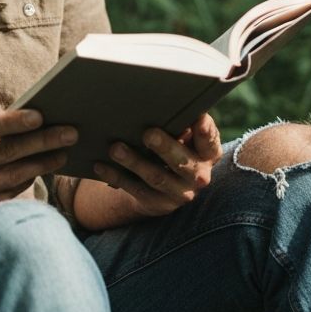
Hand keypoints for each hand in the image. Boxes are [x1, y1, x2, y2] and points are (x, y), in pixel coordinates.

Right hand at [0, 109, 77, 225]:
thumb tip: (24, 123)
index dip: (13, 121)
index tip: (40, 115)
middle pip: (7, 154)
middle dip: (43, 142)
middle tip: (71, 133)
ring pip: (13, 177)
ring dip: (42, 164)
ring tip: (63, 152)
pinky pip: (7, 196)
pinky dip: (26, 183)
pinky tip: (41, 172)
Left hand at [92, 113, 221, 217]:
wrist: (166, 185)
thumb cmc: (174, 146)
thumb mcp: (183, 137)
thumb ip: (180, 126)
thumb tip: (162, 108)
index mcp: (207, 154)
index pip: (210, 143)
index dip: (206, 132)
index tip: (199, 119)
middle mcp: (198, 176)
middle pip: (182, 162)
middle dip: (165, 147)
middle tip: (148, 134)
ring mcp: (178, 192)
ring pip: (156, 177)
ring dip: (134, 162)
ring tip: (115, 148)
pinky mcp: (157, 203)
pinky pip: (135, 189)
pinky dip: (116, 177)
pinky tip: (100, 166)